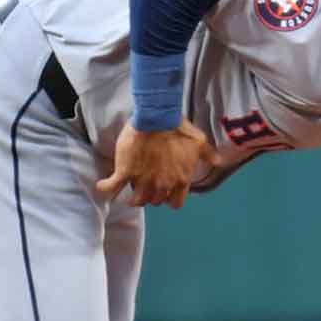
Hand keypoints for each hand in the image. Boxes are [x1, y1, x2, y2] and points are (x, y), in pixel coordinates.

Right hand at [96, 120, 213, 207]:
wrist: (157, 117)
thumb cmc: (177, 128)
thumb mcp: (199, 142)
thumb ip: (208, 155)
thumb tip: (218, 163)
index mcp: (180, 180)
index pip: (175, 204)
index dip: (170, 198)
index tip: (166, 191)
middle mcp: (162, 185)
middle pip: (156, 201)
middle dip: (153, 195)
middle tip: (149, 183)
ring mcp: (143, 180)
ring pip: (137, 200)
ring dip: (134, 197)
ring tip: (130, 188)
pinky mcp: (125, 172)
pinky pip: (112, 187)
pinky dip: (106, 188)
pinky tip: (102, 186)